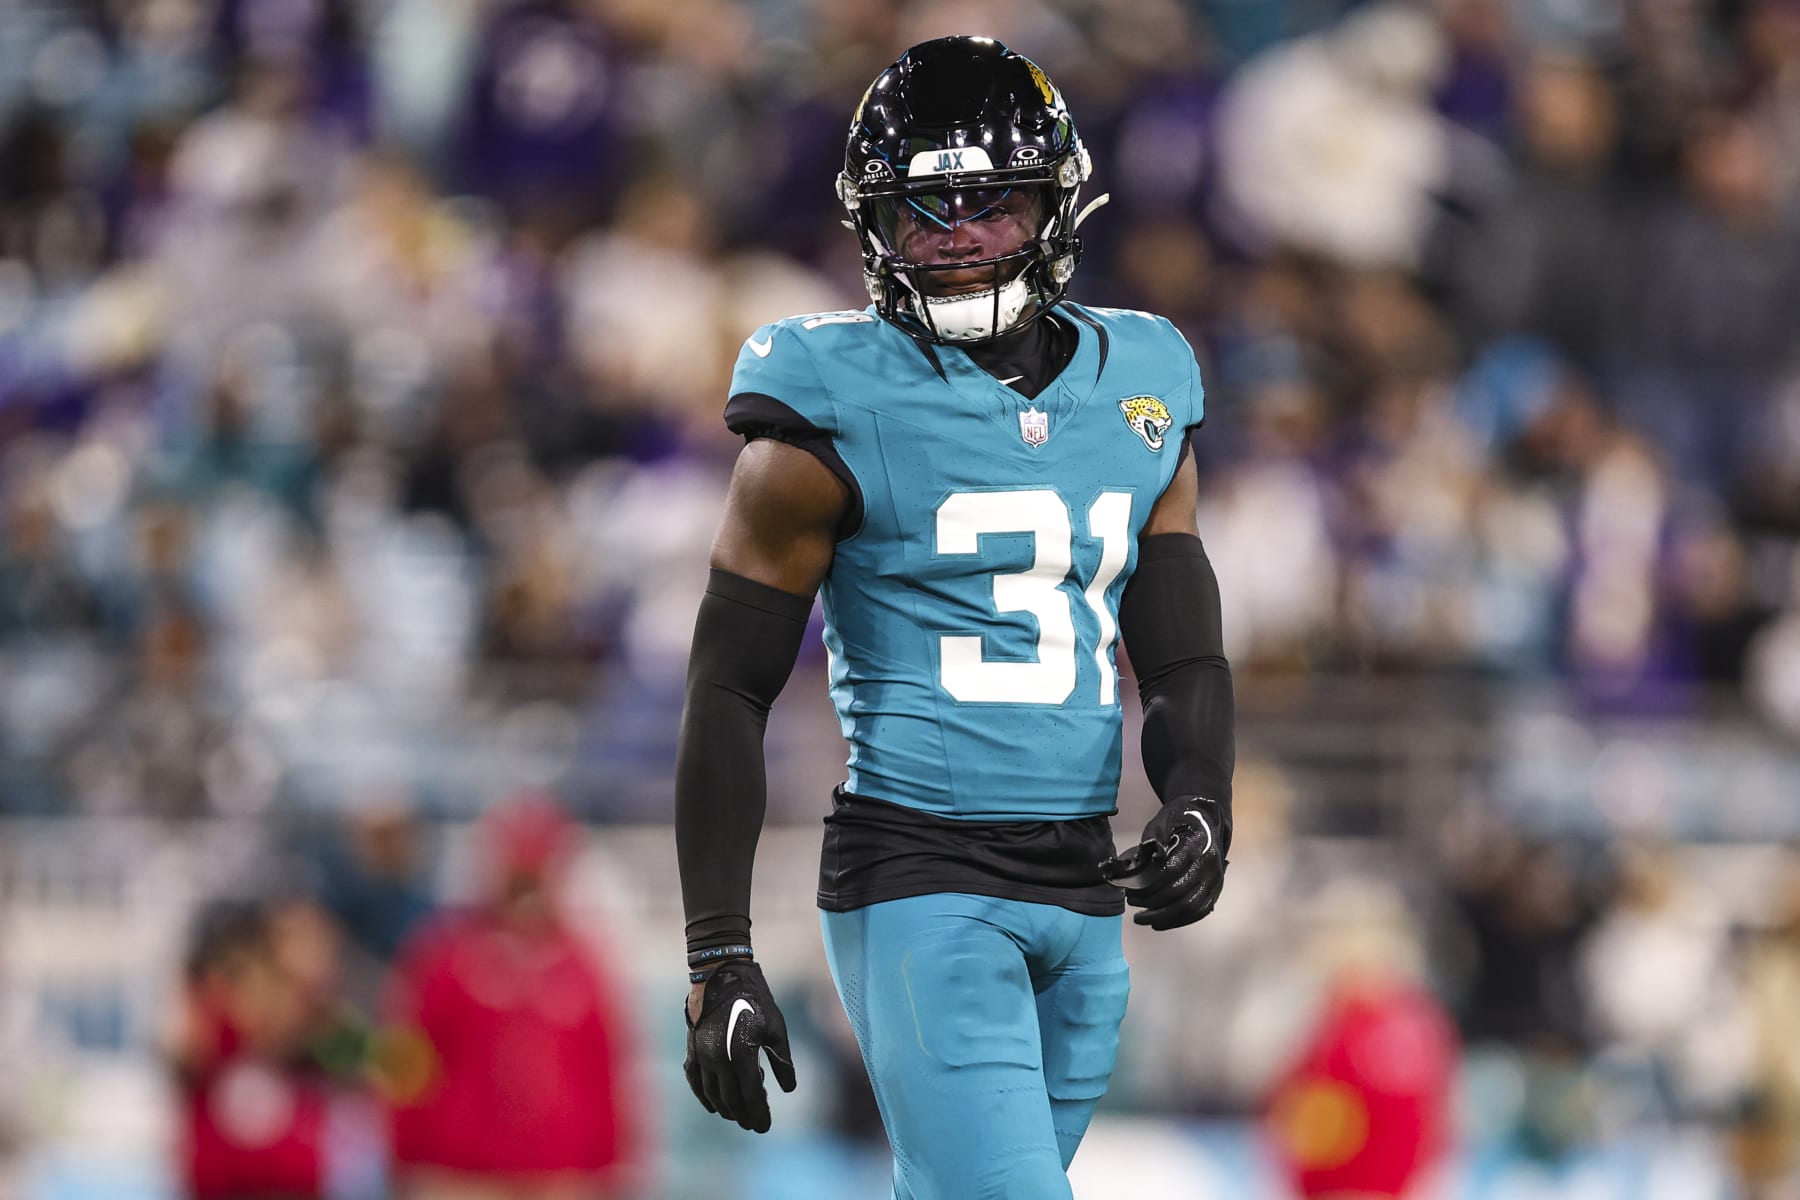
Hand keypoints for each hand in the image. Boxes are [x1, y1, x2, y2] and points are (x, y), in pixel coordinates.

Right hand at [683, 960, 795, 1131]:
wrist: (721, 974)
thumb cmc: (755, 999)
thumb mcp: (776, 1027)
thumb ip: (782, 1060)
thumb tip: (788, 1088)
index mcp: (741, 1052)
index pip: (750, 1094)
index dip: (758, 1113)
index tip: (765, 1128)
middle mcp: (718, 1057)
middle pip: (730, 1098)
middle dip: (743, 1115)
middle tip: (754, 1125)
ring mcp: (701, 1054)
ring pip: (712, 1093)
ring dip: (726, 1108)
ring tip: (739, 1116)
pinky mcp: (692, 1049)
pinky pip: (695, 1081)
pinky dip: (703, 1096)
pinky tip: (713, 1106)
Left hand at [1098, 797, 1228, 929]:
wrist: (1208, 818)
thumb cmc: (1181, 819)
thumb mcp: (1163, 819)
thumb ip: (1153, 838)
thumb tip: (1140, 859)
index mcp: (1196, 844)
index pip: (1171, 871)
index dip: (1149, 885)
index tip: (1131, 891)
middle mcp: (1209, 864)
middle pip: (1180, 893)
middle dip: (1153, 903)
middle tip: (1132, 903)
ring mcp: (1215, 878)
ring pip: (1191, 907)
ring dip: (1164, 917)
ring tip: (1143, 919)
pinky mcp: (1216, 889)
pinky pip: (1199, 911)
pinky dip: (1179, 921)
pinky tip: (1160, 923)